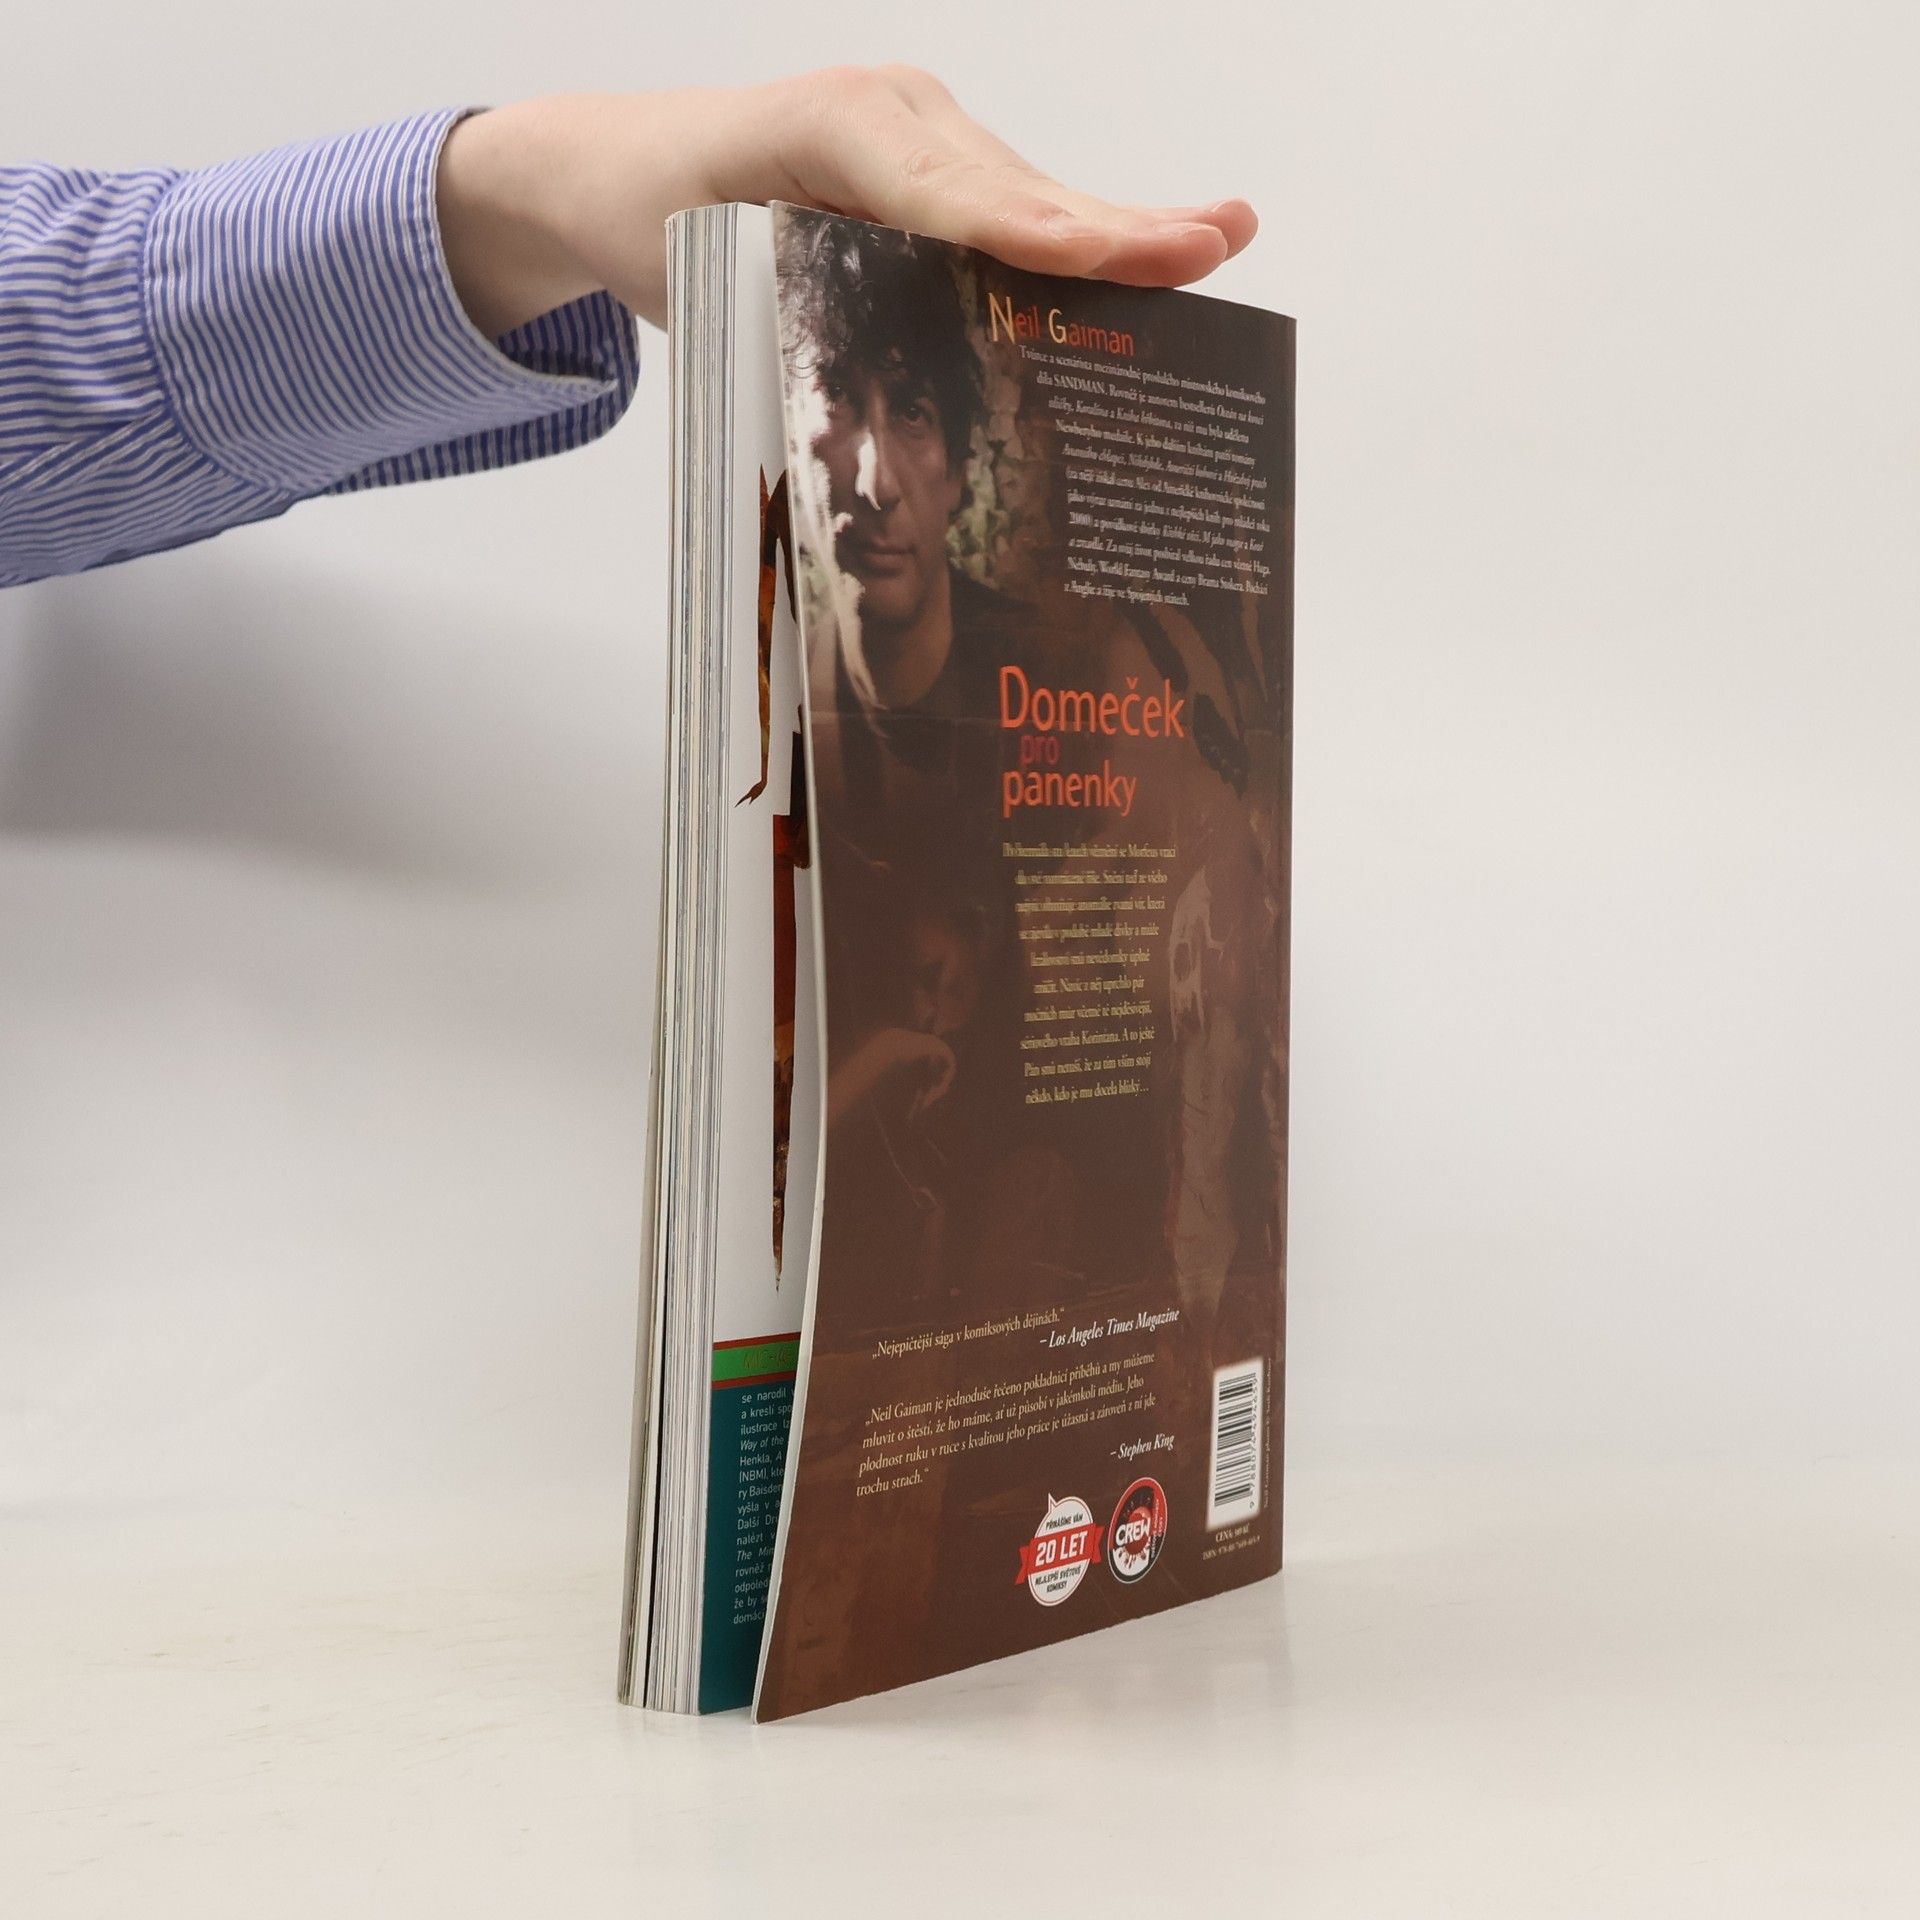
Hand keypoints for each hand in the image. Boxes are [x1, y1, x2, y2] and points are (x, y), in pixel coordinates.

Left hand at [435, 70, 1257, 335]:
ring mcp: (915, 129)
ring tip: (1211, 244)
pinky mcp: (922, 159)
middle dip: (1120, 228)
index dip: (1058, 235)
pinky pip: (1005, 206)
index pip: (967, 201)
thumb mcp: (706, 274)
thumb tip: (894, 426)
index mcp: (840, 127)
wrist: (608, 168)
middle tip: (1219, 238)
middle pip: (1022, 192)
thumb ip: (801, 317)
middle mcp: (895, 114)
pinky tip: (1134, 262)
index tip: (1135, 253)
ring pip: (1027, 198)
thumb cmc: (651, 218)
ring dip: (1111, 236)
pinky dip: (1065, 243)